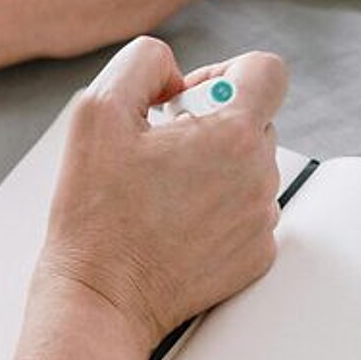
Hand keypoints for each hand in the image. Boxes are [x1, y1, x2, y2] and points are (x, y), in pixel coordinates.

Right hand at [37, 36, 287, 352]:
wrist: (100, 296)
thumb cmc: (95, 214)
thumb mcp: (96, 111)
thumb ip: (142, 63)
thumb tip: (172, 70)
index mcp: (231, 136)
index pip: (266, 70)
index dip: (221, 72)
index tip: (185, 99)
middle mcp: (258, 177)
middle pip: (253, 118)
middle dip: (208, 122)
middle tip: (157, 150)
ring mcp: (260, 220)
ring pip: (249, 165)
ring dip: (211, 165)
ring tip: (158, 189)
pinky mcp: (255, 256)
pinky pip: (245, 209)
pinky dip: (214, 206)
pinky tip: (170, 220)